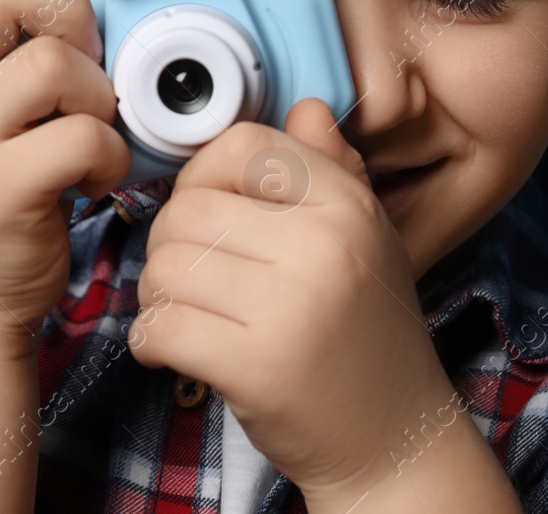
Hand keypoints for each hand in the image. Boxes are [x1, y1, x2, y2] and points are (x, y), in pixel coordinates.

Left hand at [125, 98, 455, 495]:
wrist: (395, 439)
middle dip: (170, 244)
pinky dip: (152, 341)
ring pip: (166, 266)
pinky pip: (162, 326)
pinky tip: (176, 351)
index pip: (241, 146)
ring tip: (188, 314)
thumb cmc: (367, 336)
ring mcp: (291, 306)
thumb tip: (306, 108)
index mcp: (348, 206)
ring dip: (158, 294)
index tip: (205, 212)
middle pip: (188, 208)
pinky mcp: (257, 366)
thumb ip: (331, 171)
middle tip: (191, 278)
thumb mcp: (364, 241)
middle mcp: (325, 246)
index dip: (203, 176)